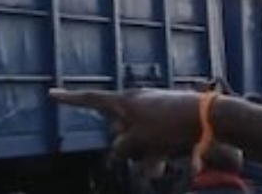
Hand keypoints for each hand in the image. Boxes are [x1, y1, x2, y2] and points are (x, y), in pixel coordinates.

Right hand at [50, 88, 202, 159]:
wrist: (210, 119)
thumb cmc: (168, 125)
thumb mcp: (138, 140)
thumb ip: (121, 147)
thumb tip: (117, 152)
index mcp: (123, 101)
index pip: (89, 99)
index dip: (69, 99)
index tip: (51, 93)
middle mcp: (136, 102)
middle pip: (118, 127)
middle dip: (126, 145)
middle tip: (142, 156)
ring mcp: (155, 109)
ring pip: (139, 137)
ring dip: (146, 154)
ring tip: (160, 167)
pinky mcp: (171, 118)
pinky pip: (157, 138)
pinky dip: (160, 151)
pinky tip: (171, 162)